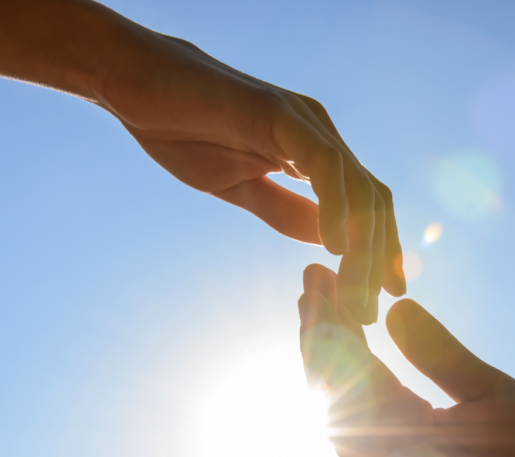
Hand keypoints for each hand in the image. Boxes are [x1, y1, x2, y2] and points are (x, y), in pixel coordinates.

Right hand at [97, 31, 404, 323]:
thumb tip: (325, 244)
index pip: (365, 206)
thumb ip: (285, 211)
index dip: (378, 253)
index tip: (377, 301)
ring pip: (357, 187)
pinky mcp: (281, 113)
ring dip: (362, 247)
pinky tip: (335, 248)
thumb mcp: (241, 187)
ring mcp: (304, 122)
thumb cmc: (184, 132)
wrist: (135, 83)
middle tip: (368, 314)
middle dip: (376, 261)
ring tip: (356, 295)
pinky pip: (323, 165)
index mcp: (314, 153)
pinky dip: (336, 207)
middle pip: (372, 201)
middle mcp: (320, 134)